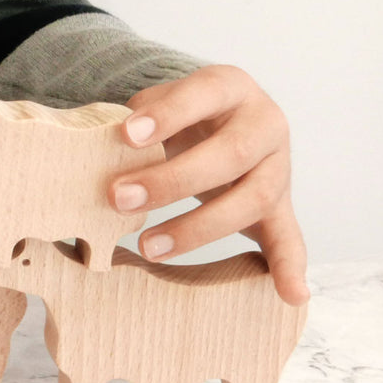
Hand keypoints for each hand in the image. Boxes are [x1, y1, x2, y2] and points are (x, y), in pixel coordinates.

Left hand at [110, 64, 308, 304]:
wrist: (216, 120)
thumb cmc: (175, 117)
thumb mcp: (154, 105)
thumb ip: (131, 124)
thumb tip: (91, 155)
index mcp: (230, 86)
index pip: (203, 93)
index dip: (168, 114)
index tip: (126, 135)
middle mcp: (264, 122)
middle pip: (231, 152)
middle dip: (173, 180)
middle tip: (119, 199)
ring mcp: (278, 166)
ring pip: (254, 198)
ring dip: (200, 228)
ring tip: (148, 248)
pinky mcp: (280, 204)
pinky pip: (290, 236)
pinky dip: (290, 266)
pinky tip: (291, 295)